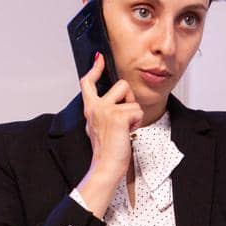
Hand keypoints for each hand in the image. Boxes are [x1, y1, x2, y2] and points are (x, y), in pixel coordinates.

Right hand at [80, 52, 142, 187]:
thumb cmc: (106, 150)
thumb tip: (115, 105)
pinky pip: (137, 110)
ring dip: (134, 113)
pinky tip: (128, 132)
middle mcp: (95, 107)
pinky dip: (137, 122)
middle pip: (121, 85)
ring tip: (126, 127)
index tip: (99, 58)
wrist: (105, 167)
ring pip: (131, 98)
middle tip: (125, 119)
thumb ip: (103, 113)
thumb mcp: (99, 127)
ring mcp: (105, 110)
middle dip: (129, 99)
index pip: (88, 82)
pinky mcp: (117, 116)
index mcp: (90, 109)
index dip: (95, 69)